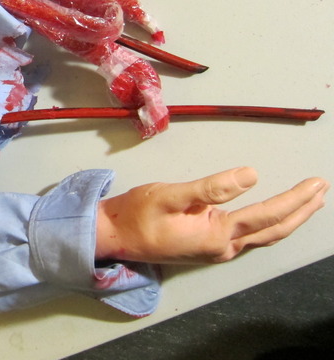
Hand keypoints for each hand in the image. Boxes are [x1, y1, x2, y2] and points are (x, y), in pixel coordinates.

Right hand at [95, 167, 327, 263]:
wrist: (114, 237)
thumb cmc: (136, 213)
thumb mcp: (170, 194)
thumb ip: (211, 187)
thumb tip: (251, 176)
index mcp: (216, 235)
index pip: (266, 215)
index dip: (294, 199)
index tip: (315, 184)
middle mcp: (222, 248)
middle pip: (273, 231)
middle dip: (301, 210)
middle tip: (322, 189)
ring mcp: (217, 250)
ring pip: (264, 236)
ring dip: (289, 218)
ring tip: (309, 201)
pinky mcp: (209, 247)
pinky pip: (251, 237)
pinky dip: (271, 224)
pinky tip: (274, 216)